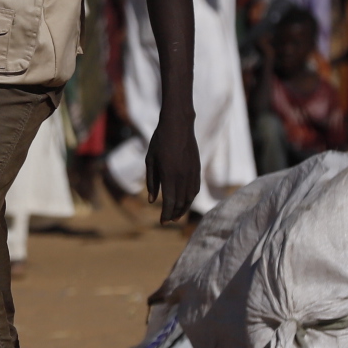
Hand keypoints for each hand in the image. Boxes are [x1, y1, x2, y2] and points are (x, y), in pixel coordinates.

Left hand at [145, 110, 200, 224]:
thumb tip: (151, 201)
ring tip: (177, 215)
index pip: (169, 202)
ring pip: (189, 197)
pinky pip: (195, 188)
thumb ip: (152, 182)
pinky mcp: (197, 169)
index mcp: (169, 175)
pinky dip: (190, 198)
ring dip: (183, 208)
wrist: (178, 125)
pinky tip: (185, 201)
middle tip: (168, 221)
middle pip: (180, 202)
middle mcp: (182, 177)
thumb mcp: (150, 161)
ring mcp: (192, 173)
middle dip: (173, 214)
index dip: (166, 214)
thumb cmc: (159, 141)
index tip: (162, 222)